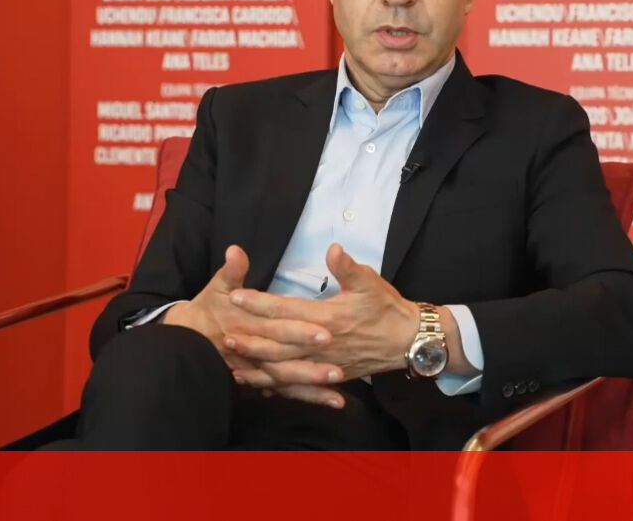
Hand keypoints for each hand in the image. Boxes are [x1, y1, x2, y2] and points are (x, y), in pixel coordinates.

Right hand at [162, 245, 346, 406]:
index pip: (279, 328)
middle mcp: (255, 351)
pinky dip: (311, 397)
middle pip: (286, 361)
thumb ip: (231, 271)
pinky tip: (335, 402)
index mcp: (250, 325)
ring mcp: (258, 369)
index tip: (326, 332)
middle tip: (338, 369)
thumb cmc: (209, 309)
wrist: (189, 337)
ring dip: (313, 387)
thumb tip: (235, 251)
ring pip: (288, 381)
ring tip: (340, 390)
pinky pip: (288, 392)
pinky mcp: (263, 380)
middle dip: (311, 367)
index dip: (300, 331)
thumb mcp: (218, 286)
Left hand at [226, 243, 418, 383]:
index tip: (235, 296)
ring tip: (235, 359)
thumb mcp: (370, 282)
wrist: (408, 342)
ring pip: (284, 367)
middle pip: (278, 343)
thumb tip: (333, 249)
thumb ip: (348, 267)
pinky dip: (275, 383)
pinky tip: (259, 382)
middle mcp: (322, 344)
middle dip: (250, 338)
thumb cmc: (388, 309)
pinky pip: (297, 383)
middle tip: (223, 333)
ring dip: (258, 362)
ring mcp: (325, 363)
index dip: (259, 303)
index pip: (285, 309)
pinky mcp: (329, 375)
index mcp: (327, 318)